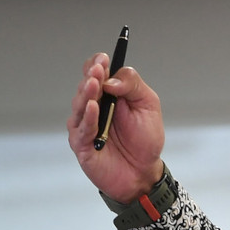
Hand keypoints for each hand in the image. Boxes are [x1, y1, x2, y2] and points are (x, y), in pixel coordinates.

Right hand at [67, 53, 165, 202]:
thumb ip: (133, 86)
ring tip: (94, 83)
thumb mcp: (148, 106)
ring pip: (80, 105)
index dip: (98, 64)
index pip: (96, 73)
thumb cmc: (145, 139)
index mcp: (108, 94)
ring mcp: (85, 125)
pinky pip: (82, 128)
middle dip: (92, 76)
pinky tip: (93, 107)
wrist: (144, 172)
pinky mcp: (81, 143)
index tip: (104, 58)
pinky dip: (87, 118)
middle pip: (86, 86)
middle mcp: (93, 107)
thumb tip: (113, 78)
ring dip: (87, 93)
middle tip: (98, 69)